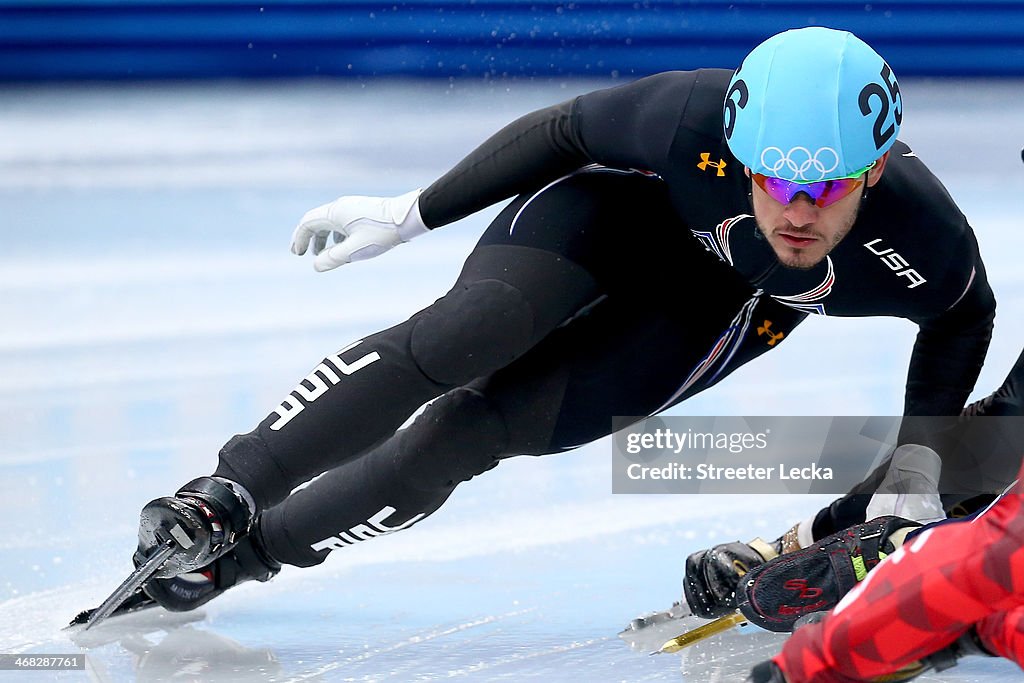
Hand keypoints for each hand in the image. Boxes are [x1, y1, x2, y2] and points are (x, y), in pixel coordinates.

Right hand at [290, 189, 427, 271]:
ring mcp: (351, 207)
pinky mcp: (362, 210)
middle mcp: (340, 206)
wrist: (407, 217)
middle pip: (316, 221)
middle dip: (308, 238)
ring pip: (329, 222)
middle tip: (302, 253)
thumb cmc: (381, 233)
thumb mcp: (355, 250)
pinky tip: (341, 245)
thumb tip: (316, 265)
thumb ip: (334, 258)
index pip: (307, 224)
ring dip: (322, 237)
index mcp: (335, 213)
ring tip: (321, 253)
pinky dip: (335, 234)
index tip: (297, 254)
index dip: (299, 239)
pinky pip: (341, 221)